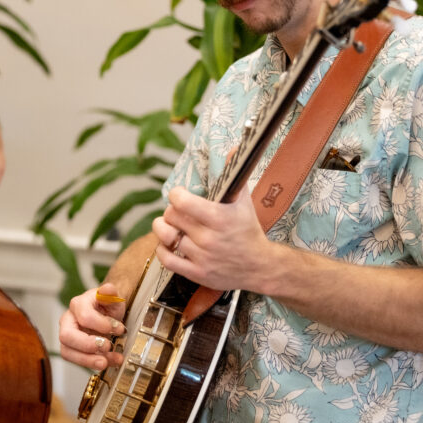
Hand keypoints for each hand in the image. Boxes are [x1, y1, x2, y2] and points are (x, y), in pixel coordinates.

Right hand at [58, 284, 126, 370]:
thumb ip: (110, 292)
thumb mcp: (113, 298)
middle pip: (67, 336)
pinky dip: (92, 364)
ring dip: (88, 360)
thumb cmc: (107, 305)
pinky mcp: (72, 349)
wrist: (107, 314)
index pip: (84, 316)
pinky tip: (108, 362)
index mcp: (78, 304)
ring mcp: (68, 336)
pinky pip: (76, 360)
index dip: (102, 324)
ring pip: (68, 352)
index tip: (119, 328)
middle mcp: (68, 320)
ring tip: (107, 361)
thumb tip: (107, 289)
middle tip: (107, 346)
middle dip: (88, 344)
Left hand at [151, 185, 272, 291]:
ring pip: (166, 237)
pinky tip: (169, 244)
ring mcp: (201, 257)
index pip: (181, 201)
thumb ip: (235, 175)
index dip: (176, 194)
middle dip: (172, 211)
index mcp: (219, 218)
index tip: (180, 195)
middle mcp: (208, 238)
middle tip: (179, 212)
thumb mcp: (244, 202)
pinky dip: (162, 249)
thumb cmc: (248, 230)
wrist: (260, 267)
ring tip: (170, 226)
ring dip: (164, 229)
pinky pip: (167, 260)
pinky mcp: (196, 273)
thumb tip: (235, 148)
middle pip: (171, 216)